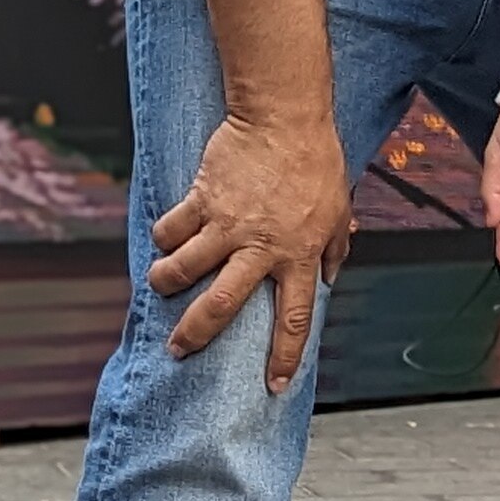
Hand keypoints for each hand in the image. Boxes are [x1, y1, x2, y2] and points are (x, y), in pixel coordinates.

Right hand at [148, 112, 353, 393]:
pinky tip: (163, 239)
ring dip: (166, 282)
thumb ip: (335, 246)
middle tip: (179, 350)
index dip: (284, 356)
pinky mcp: (203, 198)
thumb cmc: (316, 160)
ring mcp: (228, 223)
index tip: (275, 385)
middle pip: (222, 305)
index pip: (294, 318)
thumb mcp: (339, 209)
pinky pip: (172, 227)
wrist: (283, 116)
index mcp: (300, 254)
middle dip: (195, 333)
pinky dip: (163, 236)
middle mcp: (261, 246)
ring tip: (160, 286)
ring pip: (185, 268)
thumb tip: (331, 275)